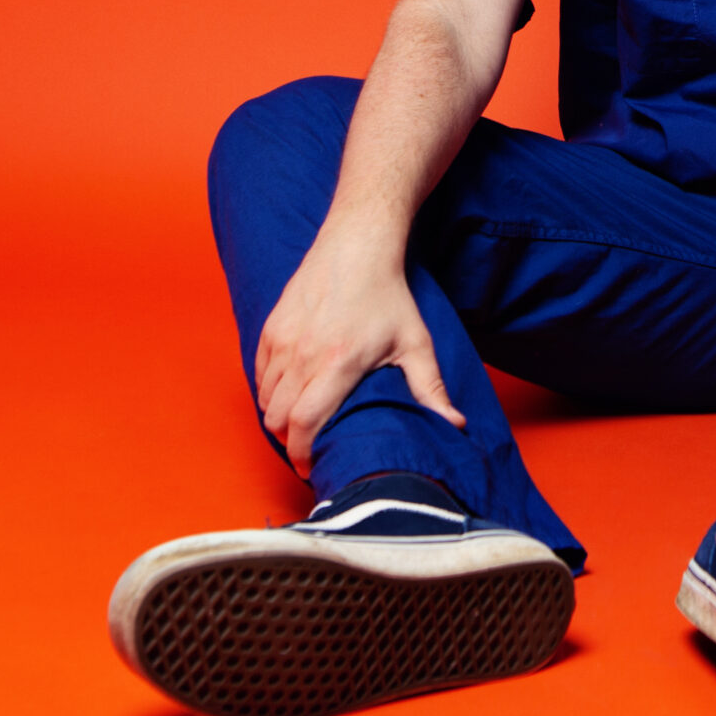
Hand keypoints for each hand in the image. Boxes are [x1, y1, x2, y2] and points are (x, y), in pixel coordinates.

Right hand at [253, 217, 467, 476]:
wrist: (357, 247)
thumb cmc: (388, 297)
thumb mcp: (415, 343)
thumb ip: (431, 389)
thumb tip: (456, 426)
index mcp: (338, 364)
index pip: (304, 424)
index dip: (302, 454)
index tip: (311, 467)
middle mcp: (304, 354)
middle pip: (278, 419)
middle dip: (289, 442)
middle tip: (308, 447)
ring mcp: (283, 340)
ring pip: (265, 399)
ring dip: (278, 418)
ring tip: (300, 423)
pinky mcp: (271, 328)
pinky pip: (259, 374)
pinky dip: (268, 392)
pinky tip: (289, 393)